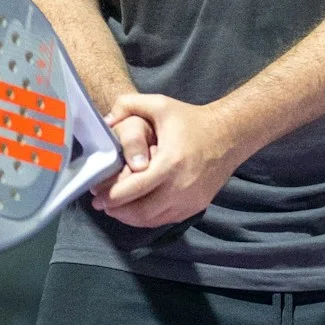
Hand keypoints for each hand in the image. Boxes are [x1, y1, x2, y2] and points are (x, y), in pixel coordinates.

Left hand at [92, 90, 240, 227]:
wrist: (229, 135)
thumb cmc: (191, 120)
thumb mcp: (160, 104)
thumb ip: (129, 104)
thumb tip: (105, 121)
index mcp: (170, 163)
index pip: (133, 190)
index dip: (110, 196)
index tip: (95, 195)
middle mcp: (181, 187)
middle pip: (140, 211)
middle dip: (116, 210)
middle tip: (100, 203)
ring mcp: (190, 200)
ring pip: (152, 220)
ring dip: (129, 217)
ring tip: (114, 208)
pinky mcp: (196, 207)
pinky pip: (165, 220)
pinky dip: (147, 218)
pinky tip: (136, 209)